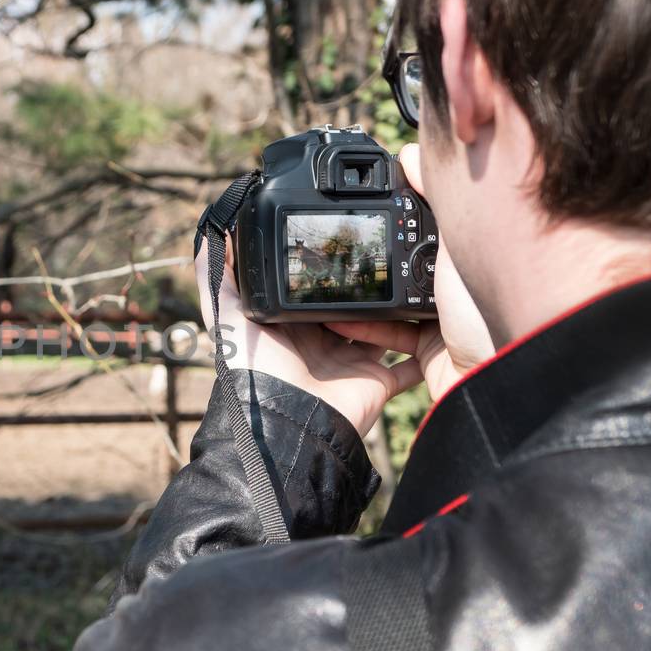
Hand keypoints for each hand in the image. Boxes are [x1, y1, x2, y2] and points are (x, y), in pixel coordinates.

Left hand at [196, 237, 422, 437]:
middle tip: (387, 247)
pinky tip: (441, 320)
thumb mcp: (226, 316)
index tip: (341, 234)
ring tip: (417, 271)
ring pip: (384, 328)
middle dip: (365, 283)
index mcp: (291, 325)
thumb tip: (210, 230)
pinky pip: (409, 363)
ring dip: (398, 307)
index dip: (325, 266)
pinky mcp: (378, 380)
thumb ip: (216, 276)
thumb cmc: (254, 368)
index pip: (312, 289)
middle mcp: (323, 341)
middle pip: (350, 305)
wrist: (289, 420)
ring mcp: (352, 361)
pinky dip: (426, 348)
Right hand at [325, 144, 495, 400]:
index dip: (396, 204)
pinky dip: (363, 324)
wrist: (502, 372)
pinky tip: (337, 316)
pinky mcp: (426, 348)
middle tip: (339, 236)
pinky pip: (387, 331)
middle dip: (374, 247)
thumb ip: (433, 194)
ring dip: (362, 289)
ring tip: (332, 275)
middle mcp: (455, 280)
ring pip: (392, 295)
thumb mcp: (459, 235)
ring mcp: (442, 315)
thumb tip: (409, 151)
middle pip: (406, 255)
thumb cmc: (491, 304)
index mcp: (466, 249)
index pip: (425, 218)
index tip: (364, 194)